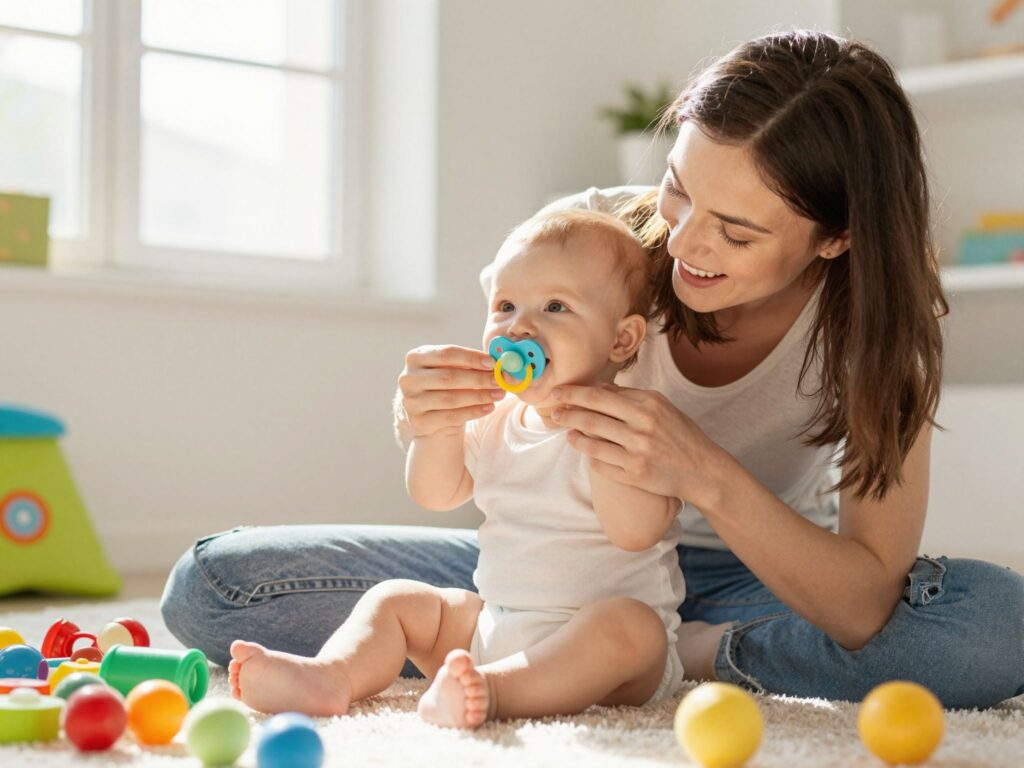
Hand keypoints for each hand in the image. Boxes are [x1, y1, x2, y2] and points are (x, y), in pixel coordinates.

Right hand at [398, 345, 504, 437]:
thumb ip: (468, 363)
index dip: (471, 358)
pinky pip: (451, 417)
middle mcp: (408, 378)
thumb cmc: (445, 386)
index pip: (446, 354)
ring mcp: (411, 401)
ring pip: (451, 399)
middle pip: (448, 377)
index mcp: (416, 357)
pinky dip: (473, 412)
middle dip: (478, 379)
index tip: (492, 363)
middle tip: (499, 380)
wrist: (431, 415)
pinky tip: (489, 407)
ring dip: (479, 396)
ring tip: (499, 394)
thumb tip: (497, 362)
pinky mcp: (418, 422)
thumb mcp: (451, 369)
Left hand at [551, 383, 728, 507]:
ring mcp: (637, 452)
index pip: (601, 396)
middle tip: (553, 410)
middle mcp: (642, 427)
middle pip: (592, 417)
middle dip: (567, 412)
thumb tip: (599, 387)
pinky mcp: (634, 474)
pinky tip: (581, 446)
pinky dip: (587, 453)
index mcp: (648, 405)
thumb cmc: (680, 435)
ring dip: (573, 433)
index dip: (575, 393)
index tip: (558, 392)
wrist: (702, 471)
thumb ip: (630, 397)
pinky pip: (600, 463)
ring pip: (592, 440)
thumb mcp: (661, 407)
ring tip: (563, 428)